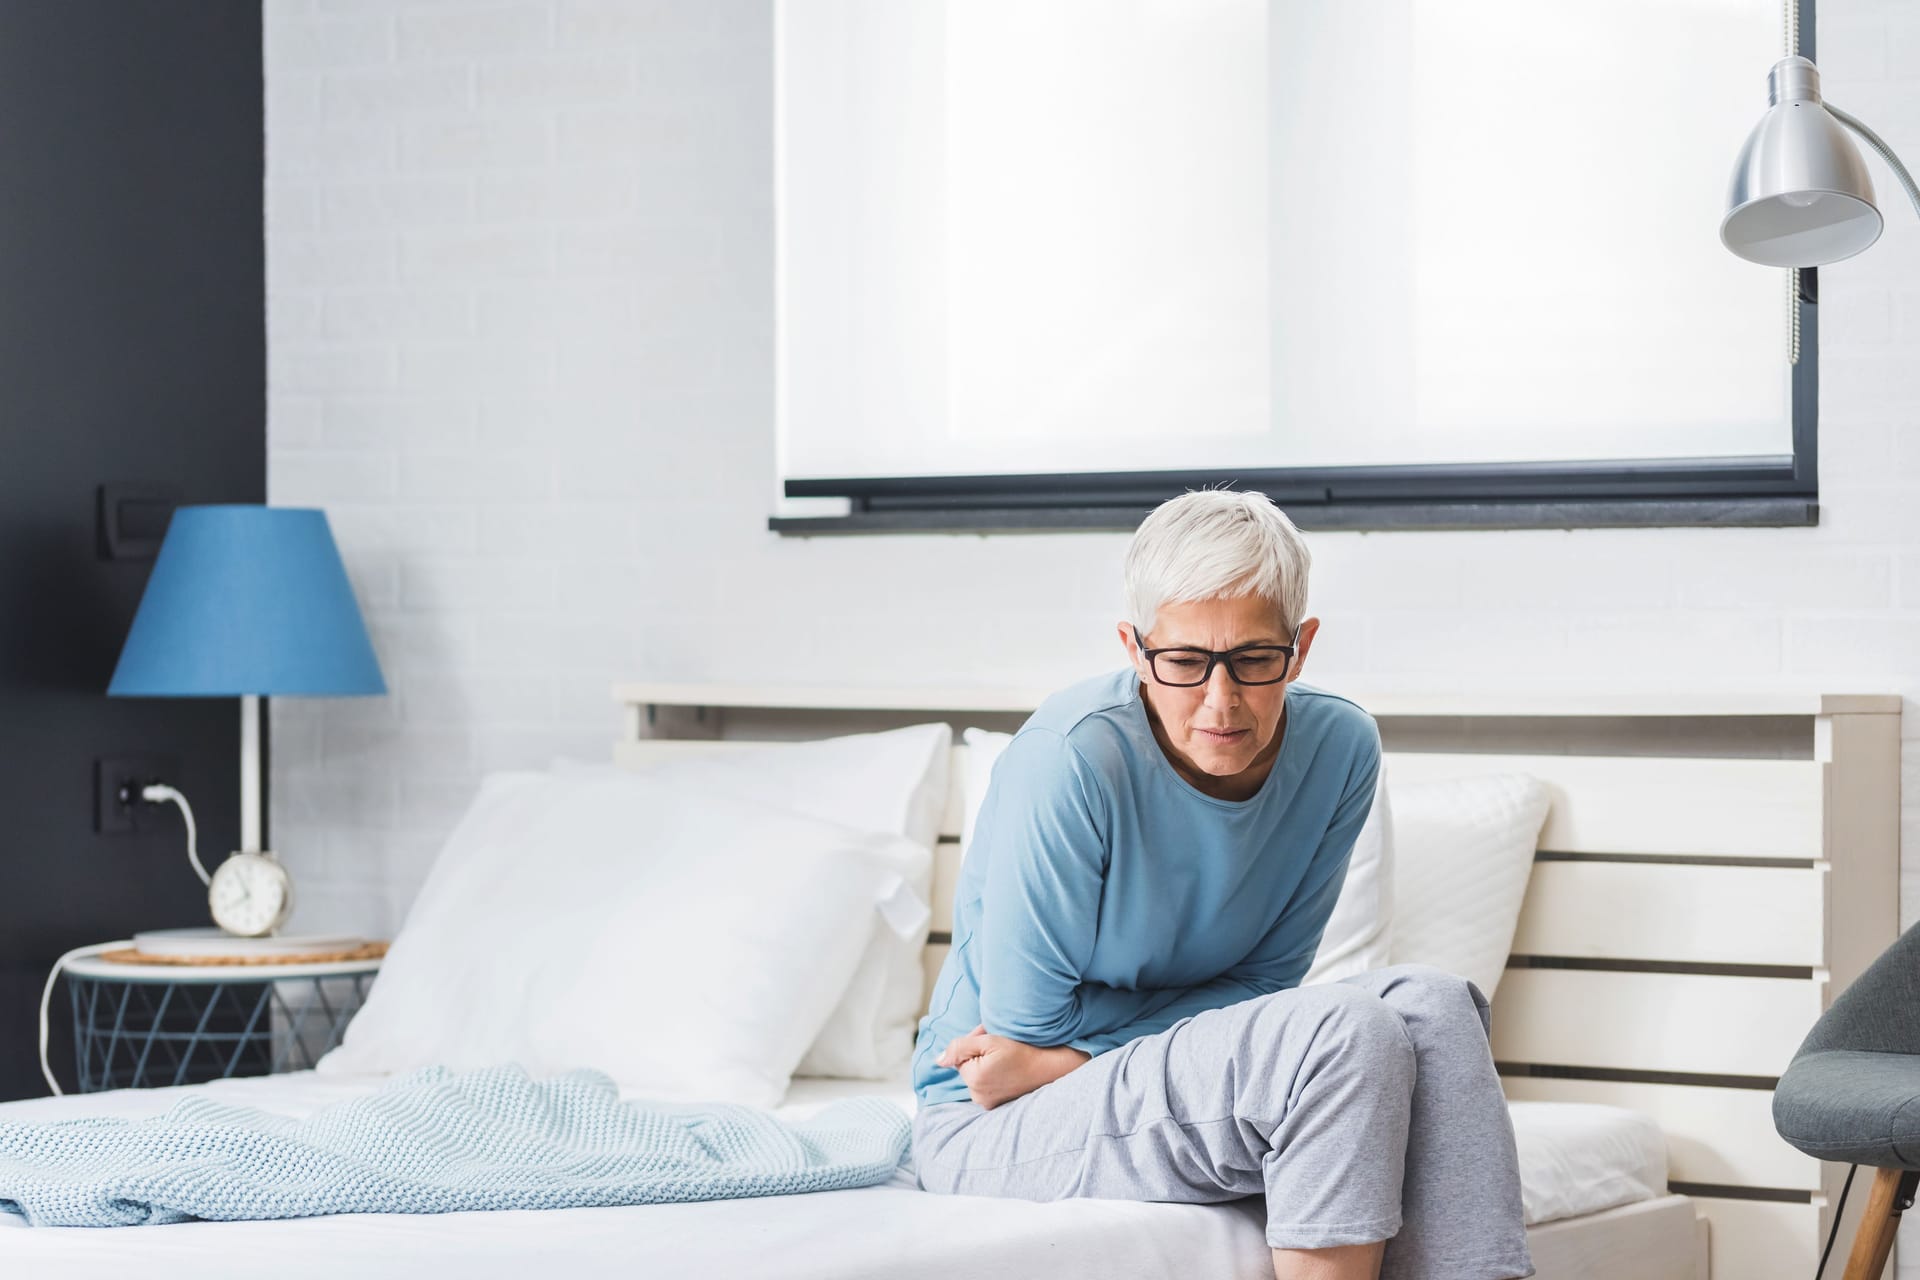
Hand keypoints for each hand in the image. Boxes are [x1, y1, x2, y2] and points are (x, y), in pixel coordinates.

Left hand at [935, 1024, 1091, 1109]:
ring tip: (1005, 1056)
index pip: (959, 1056)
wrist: (1049, 1068)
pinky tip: (1007, 1069)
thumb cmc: (1022, 1050)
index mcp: (974, 1079)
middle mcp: (978, 1096)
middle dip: (978, 1053)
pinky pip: (985, 1086)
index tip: (990, 1036)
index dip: (973, 1042)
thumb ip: (959, 1047)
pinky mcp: (996, 1105)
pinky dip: (992, 1076)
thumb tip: (938, 1060)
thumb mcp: (989, 1040)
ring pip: (976, 1076)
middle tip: (999, 1043)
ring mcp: (987, 1103)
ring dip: (984, 1064)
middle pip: (967, 1067)